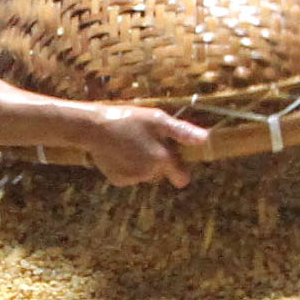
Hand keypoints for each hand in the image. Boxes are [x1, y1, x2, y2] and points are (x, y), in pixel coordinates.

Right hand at [76, 105, 208, 188]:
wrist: (94, 128)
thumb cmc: (128, 119)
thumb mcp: (157, 119)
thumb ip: (182, 131)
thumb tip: (206, 139)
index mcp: (162, 158)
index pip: (182, 177)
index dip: (180, 170)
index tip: (175, 161)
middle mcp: (150, 173)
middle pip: (161, 172)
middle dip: (156, 161)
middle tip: (143, 141)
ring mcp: (133, 179)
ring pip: (144, 174)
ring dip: (141, 163)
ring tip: (129, 143)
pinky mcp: (118, 181)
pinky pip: (129, 176)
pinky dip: (126, 167)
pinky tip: (118, 152)